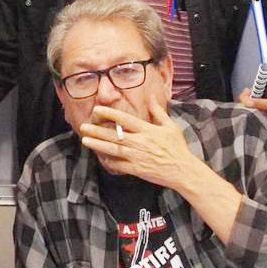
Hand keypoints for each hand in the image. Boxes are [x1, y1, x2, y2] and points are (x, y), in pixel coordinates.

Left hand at [77, 101, 200, 190]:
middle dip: (97, 131)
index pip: (125, 119)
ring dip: (98, 145)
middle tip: (83, 126)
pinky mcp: (137, 170)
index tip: (97, 110)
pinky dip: (109, 162)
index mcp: (147, 130)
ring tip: (85, 140)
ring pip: (113, 150)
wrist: (183, 170)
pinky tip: (100, 157)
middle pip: (114, 135)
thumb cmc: (178, 147)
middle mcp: (140, 142)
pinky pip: (119, 165)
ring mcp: (138, 157)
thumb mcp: (170, 126)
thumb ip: (158, 112)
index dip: (110, 114)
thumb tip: (152, 97)